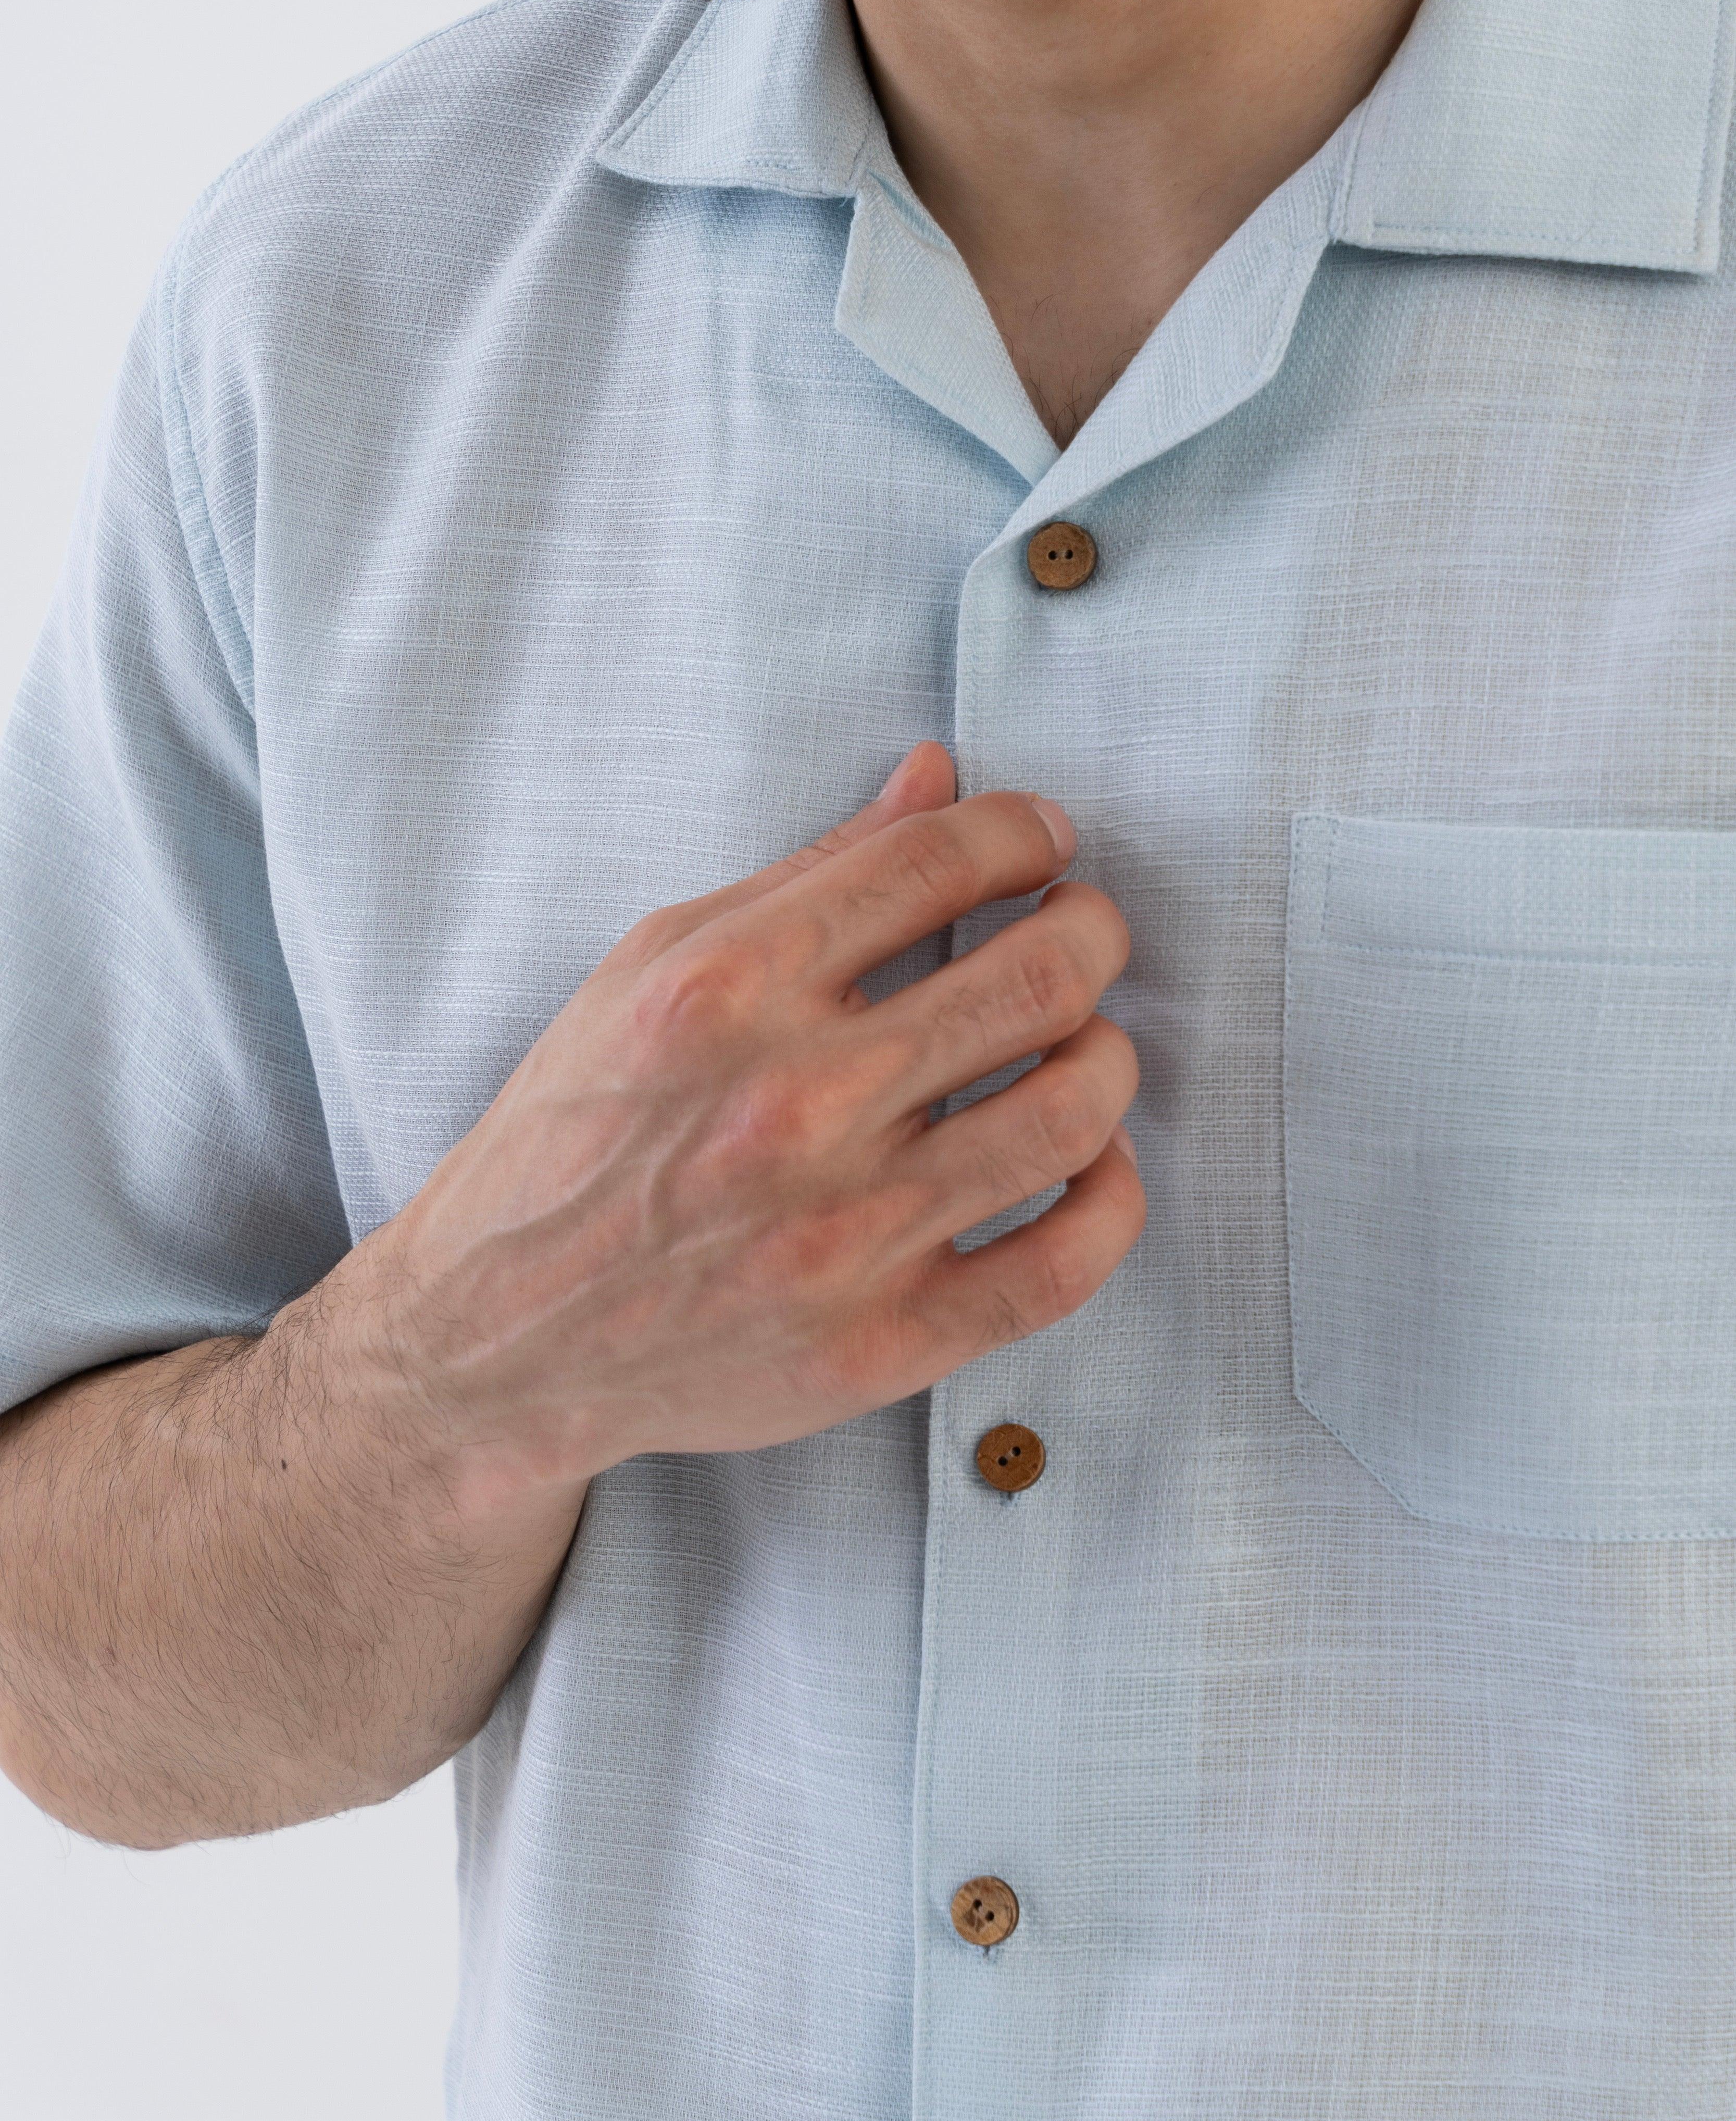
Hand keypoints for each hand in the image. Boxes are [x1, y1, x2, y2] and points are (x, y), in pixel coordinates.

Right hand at [378, 742, 1143, 1510]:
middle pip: (1040, 977)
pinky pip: (1064, 1263)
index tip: (1042, 844)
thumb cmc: (577, 1135)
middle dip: (1092, 930)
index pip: (940, 861)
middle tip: (1082, 931)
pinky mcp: (879, 1344)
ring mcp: (842, 1234)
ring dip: (1109, 1054)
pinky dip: (1113, 1195)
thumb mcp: (654, 965)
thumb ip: (810, 871)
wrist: (495, 1336)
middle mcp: (791, 1106)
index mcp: (727, 990)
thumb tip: (940, 776)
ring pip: (1074, 1110)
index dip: (1024, 833)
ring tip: (1081, 1042)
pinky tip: (1094, 1159)